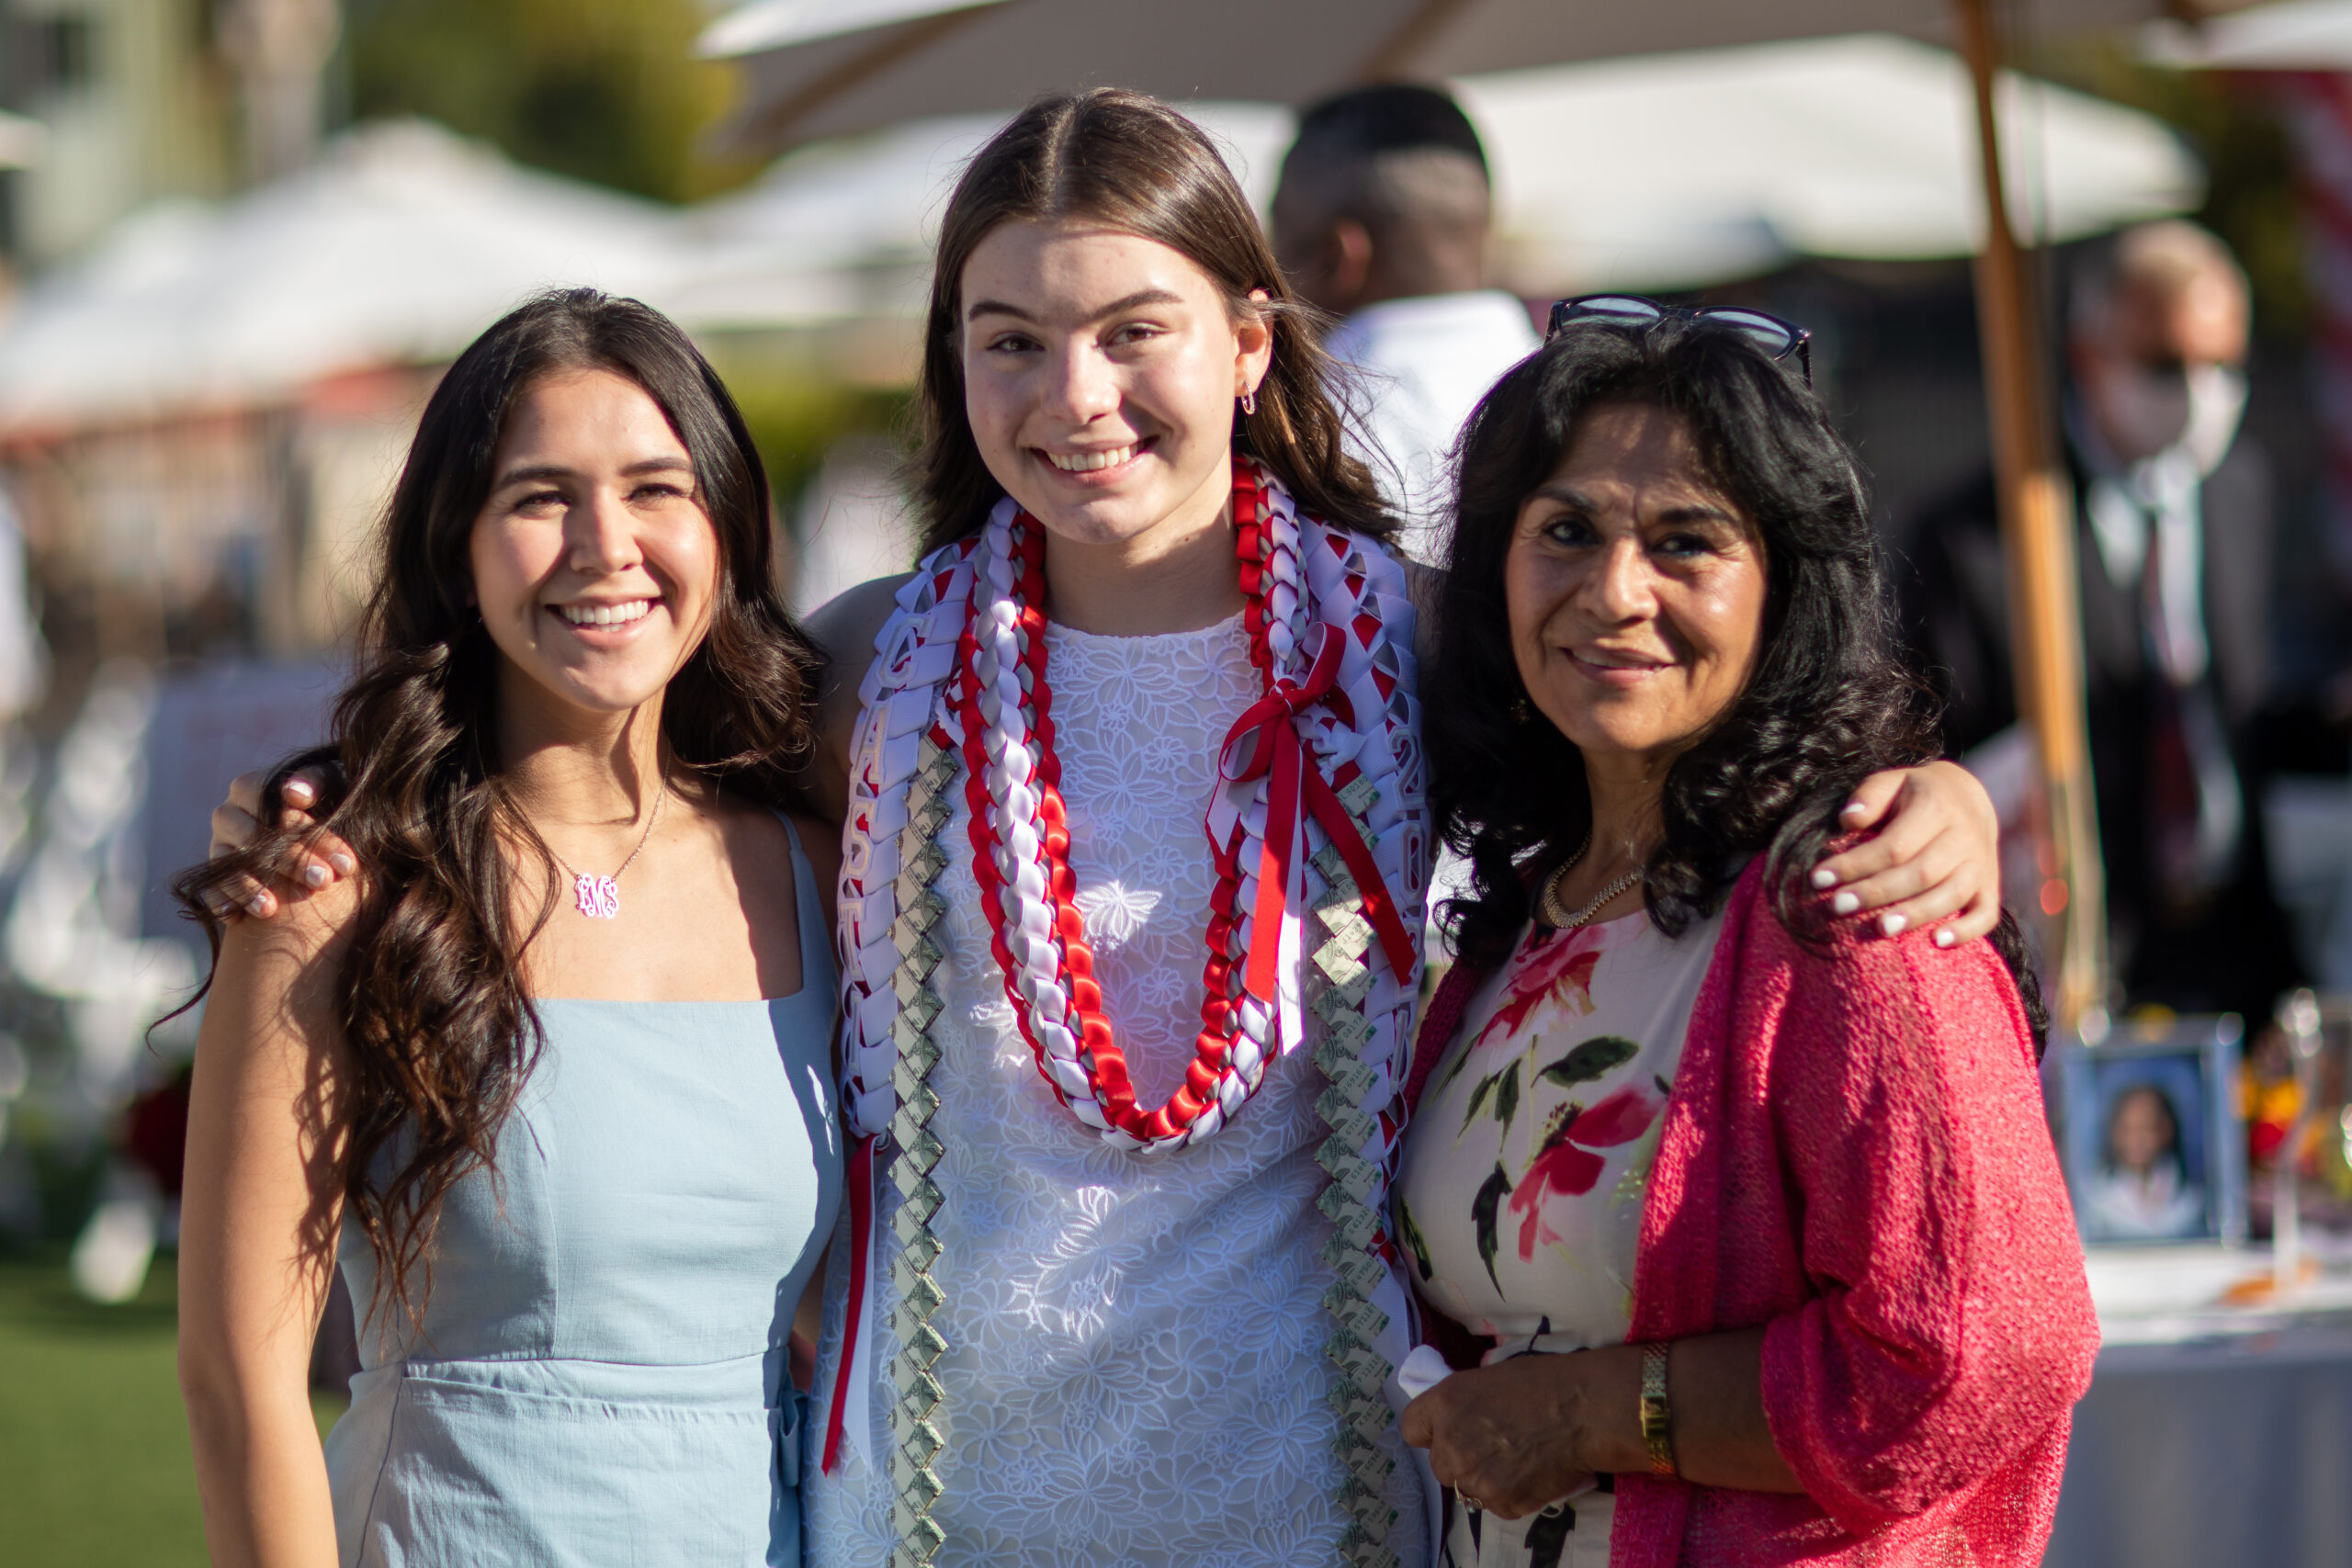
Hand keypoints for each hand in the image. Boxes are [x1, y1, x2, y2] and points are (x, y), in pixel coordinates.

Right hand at [202, 769, 353, 920]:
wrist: (314, 836)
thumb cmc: (326, 802)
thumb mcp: (331, 785)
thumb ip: (316, 782)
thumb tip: (294, 794)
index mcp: (251, 787)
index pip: (272, 805)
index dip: (307, 830)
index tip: (345, 862)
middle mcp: (229, 813)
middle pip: (253, 837)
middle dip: (291, 861)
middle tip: (323, 882)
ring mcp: (219, 844)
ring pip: (227, 863)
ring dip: (248, 886)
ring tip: (271, 909)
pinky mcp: (212, 872)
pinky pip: (210, 887)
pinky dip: (222, 901)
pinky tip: (235, 918)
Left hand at [1399, 1348, 1638, 1519]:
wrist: (1586, 1409)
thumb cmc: (1545, 1383)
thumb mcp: (1490, 1378)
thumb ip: (1465, 1403)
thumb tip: (1459, 1418)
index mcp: (1445, 1403)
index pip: (1411, 1428)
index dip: (1431, 1432)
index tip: (1447, 1433)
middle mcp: (1451, 1442)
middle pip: (1439, 1466)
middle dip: (1461, 1461)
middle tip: (1493, 1450)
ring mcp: (1474, 1476)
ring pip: (1468, 1489)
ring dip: (1487, 1481)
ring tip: (1519, 1462)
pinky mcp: (1500, 1501)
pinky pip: (1497, 1505)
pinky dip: (1513, 1496)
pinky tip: (1534, 1474)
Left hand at [1809, 760, 1999, 947]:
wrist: (1968, 797)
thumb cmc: (1915, 794)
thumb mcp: (1892, 782)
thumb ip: (1870, 797)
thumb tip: (1848, 820)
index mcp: (1937, 807)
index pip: (1894, 844)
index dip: (1855, 864)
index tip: (1819, 878)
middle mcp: (1964, 837)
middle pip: (1920, 872)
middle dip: (1877, 893)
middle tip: (1837, 907)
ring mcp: (1981, 864)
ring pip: (1951, 895)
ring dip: (1915, 915)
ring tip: (1880, 930)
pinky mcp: (1990, 887)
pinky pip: (1987, 914)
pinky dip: (1966, 931)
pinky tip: (1936, 942)